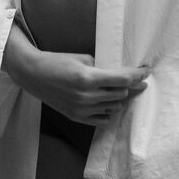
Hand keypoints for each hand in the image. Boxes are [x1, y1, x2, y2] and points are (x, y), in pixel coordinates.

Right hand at [24, 50, 148, 124]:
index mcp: (88, 78)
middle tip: (128, 79)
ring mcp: (81, 109)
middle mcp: (86, 96)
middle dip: (127, 86)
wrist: (33, 74)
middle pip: (121, 94)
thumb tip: (124, 75)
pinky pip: (103, 119)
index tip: (145, 71)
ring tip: (111, 89)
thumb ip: (104, 68)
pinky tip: (104, 102)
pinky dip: (108, 111)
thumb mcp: (83, 58)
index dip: (138, 75)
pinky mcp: (76, 117)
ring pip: (114, 107)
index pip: (123, 79)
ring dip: (117, 98)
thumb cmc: (57, 62)